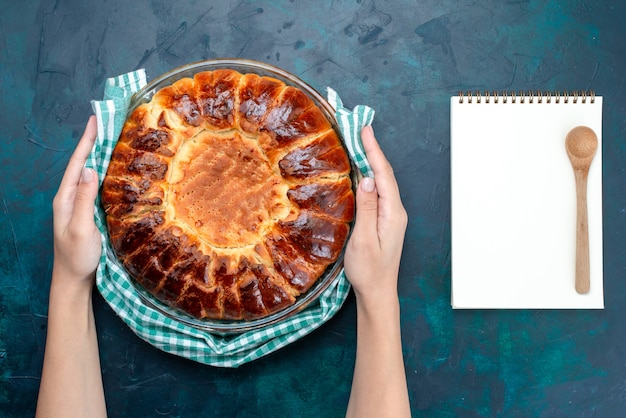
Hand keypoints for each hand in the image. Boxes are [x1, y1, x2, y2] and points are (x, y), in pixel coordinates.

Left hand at [51, 115, 100, 286]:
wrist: (73, 279)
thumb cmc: (76, 257)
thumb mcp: (82, 228)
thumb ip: (83, 199)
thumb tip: (89, 169)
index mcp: (64, 198)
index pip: (77, 163)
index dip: (87, 141)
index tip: (95, 121)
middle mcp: (69, 197)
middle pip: (82, 164)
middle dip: (94, 142)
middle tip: (108, 123)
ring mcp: (78, 205)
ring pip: (89, 173)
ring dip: (100, 155)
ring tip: (112, 138)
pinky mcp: (88, 212)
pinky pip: (96, 186)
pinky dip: (105, 171)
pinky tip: (114, 168)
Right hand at [344, 125, 407, 305]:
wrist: (378, 292)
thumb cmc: (369, 270)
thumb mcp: (364, 240)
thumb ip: (366, 208)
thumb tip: (367, 179)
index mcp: (392, 213)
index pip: (383, 175)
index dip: (374, 151)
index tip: (365, 131)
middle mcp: (395, 211)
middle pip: (385, 174)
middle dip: (373, 151)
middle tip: (361, 130)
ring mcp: (391, 216)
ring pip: (382, 182)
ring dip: (372, 162)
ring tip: (361, 144)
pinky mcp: (385, 221)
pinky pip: (379, 192)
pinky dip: (370, 177)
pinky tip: (362, 172)